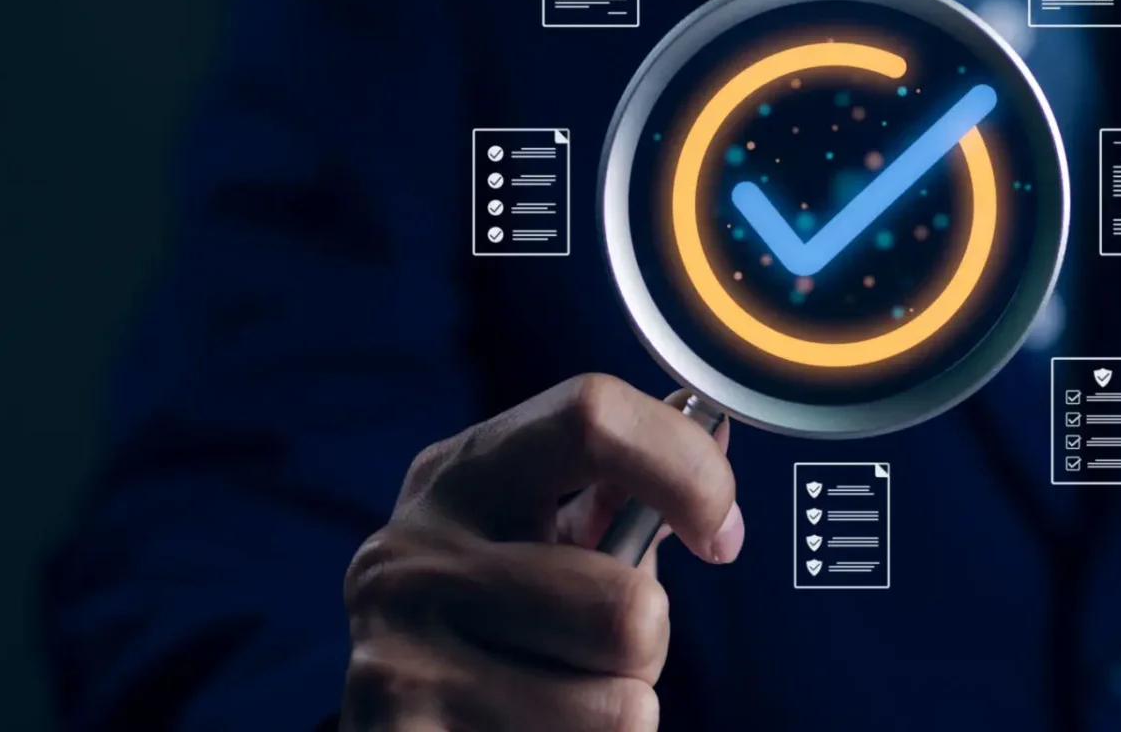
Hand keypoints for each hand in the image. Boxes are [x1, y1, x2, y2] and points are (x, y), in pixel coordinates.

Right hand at [340, 374, 742, 730]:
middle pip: (630, 607)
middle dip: (648, 645)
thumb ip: (623, 486)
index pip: (592, 419)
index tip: (721, 534)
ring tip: (558, 702)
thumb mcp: (540, 537)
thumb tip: (716, 428)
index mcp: (457, 478)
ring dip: (617, 714)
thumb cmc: (494, 623)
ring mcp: (399, 660)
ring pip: (622, 706)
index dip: (688, 472)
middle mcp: (412, 557)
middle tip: (603, 654)